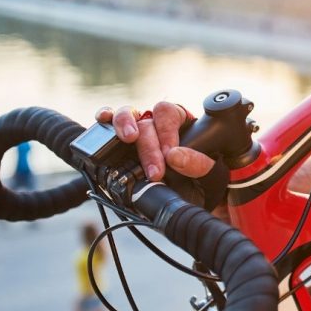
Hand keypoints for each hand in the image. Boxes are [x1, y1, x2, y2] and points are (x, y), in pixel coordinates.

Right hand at [95, 101, 214, 180]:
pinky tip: (103, 121)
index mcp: (179, 121)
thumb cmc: (199, 180)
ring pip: (125, 115)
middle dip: (150, 148)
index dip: (168, 133)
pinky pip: (106, 124)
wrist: (187, 196)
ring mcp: (134, 129)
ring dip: (125, 125)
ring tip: (129, 139)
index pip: (169, 114)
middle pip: (146, 122)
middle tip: (155, 172)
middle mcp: (155, 121)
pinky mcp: (117, 142)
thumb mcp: (207, 173)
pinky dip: (104, 120)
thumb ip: (198, 164)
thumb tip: (175, 157)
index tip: (171, 155)